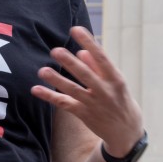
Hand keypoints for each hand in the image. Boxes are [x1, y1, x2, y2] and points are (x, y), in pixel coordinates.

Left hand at [32, 26, 143, 154]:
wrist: (126, 132)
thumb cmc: (120, 100)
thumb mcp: (116, 83)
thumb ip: (98, 67)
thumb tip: (80, 52)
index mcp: (115, 79)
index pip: (102, 58)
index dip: (89, 43)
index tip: (76, 30)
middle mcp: (105, 91)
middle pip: (85, 75)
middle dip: (70, 63)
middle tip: (55, 50)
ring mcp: (94, 104)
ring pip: (72, 90)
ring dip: (57, 80)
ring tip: (42, 71)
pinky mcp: (84, 114)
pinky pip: (64, 104)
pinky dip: (50, 97)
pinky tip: (36, 89)